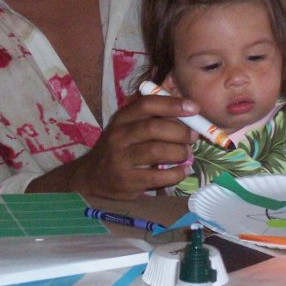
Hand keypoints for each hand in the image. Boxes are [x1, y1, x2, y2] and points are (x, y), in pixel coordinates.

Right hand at [68, 92, 199, 198]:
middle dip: (180, 131)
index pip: (147, 105)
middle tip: (193, 136)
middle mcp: (119, 136)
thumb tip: (187, 110)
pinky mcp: (127, 181)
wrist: (92, 176)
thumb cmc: (119, 147)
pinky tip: (182, 171)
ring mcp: (121, 159)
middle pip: (154, 128)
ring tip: (187, 153)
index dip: (172, 104)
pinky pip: (157, 176)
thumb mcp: (127, 126)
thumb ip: (151, 117)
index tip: (194, 108)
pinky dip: (176, 173)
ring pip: (157, 151)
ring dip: (179, 152)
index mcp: (122, 118)